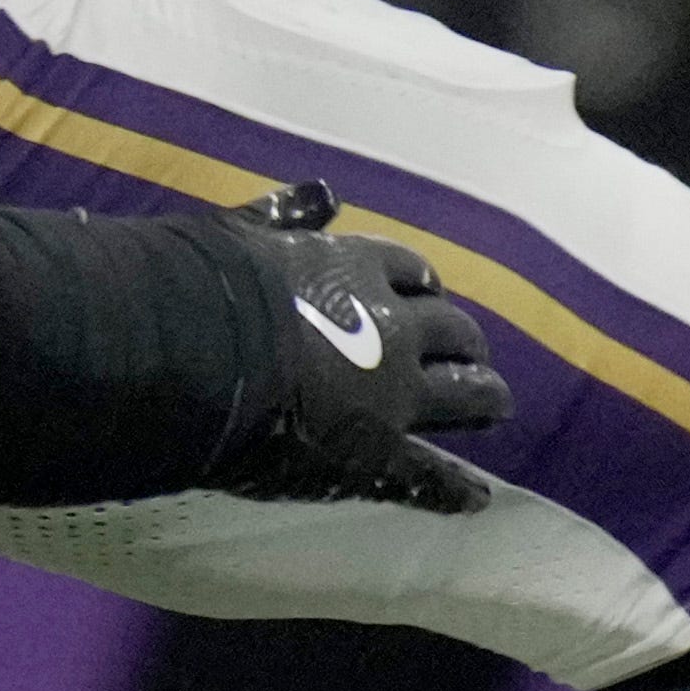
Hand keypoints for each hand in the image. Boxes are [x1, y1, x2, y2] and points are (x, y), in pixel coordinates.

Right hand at [0, 177, 508, 510]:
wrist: (195, 351)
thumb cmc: (203, 286)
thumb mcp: (242, 232)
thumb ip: (283, 214)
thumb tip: (325, 193)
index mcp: (355, 270)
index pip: (408, 273)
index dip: (420, 286)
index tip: (426, 294)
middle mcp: (391, 327)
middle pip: (450, 330)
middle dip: (461, 341)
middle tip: (468, 354)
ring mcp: (395, 394)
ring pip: (466, 393)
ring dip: (484, 396)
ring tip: (494, 405)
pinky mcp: (380, 453)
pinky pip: (430, 474)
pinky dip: (455, 487)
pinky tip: (474, 497)